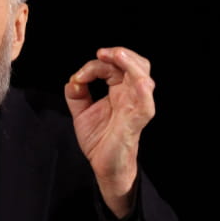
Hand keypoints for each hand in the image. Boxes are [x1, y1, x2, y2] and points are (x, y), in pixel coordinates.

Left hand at [64, 47, 155, 217]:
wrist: (104, 167)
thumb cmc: (99, 139)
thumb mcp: (81, 112)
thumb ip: (76, 94)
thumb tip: (74, 80)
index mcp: (120, 91)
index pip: (113, 67)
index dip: (94, 66)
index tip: (78, 78)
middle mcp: (131, 96)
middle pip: (137, 64)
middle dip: (121, 54)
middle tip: (102, 53)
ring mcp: (136, 107)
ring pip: (144, 78)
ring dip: (131, 64)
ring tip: (117, 55)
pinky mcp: (136, 122)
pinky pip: (145, 104)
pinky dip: (143, 90)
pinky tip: (138, 81)